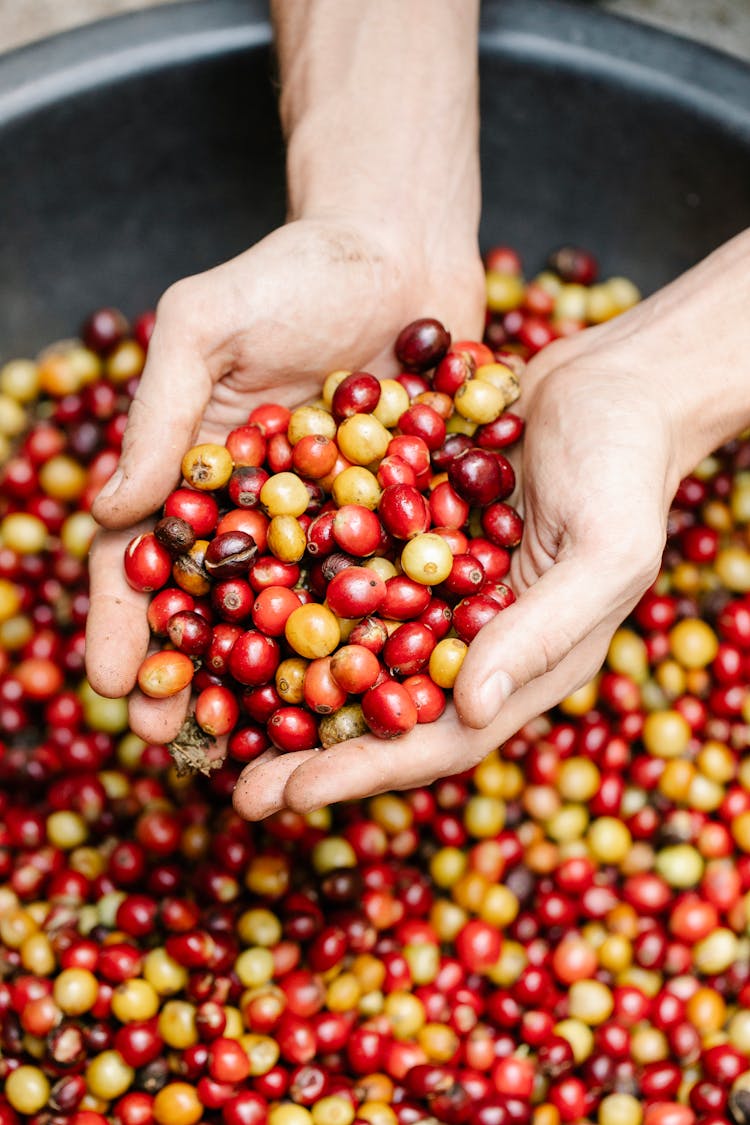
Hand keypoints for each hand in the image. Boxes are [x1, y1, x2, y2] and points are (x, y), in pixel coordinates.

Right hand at [85, 216, 483, 743]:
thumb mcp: (205, 324)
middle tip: (177, 740)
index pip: (145, 557)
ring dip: (275, 681)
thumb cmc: (292, 270)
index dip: (125, 621)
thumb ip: (161, 414)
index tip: (112, 684)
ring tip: (265, 744)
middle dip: (191, 673)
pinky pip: (382, 587)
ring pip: (297, 614)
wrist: (402, 246)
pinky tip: (369, 693)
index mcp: (197, 471)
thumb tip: (111, 508)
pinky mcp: (400, 519)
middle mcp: (258, 510)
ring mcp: (330, 520)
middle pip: (217, 605)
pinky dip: (372, 639)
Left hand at [232, 309, 681, 817]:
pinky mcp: (412, 537)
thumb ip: (544, 630)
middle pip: (385, 708)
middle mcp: (473, 638)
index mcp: (525, 663)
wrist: (615, 380)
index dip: (368, 769)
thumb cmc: (628, 466)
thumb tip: (473, 710)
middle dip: (313, 750)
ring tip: (220, 711)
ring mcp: (438, 588)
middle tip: (237, 787)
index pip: (441, 736)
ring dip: (293, 683)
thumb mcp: (607, 550)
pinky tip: (240, 604)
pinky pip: (350, 576)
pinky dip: (301, 595)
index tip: (290, 793)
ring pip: (356, 649)